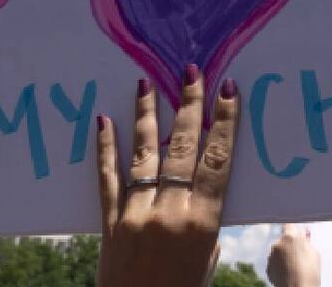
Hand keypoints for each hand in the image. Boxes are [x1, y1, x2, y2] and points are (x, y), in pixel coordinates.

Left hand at [95, 66, 240, 286]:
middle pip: (183, 149)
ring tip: (147, 82)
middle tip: (191, 72)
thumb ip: (205, 222)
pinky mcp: (110, 224)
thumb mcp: (208, 258)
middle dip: (189, 106)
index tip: (227, 89)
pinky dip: (106, 149)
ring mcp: (137, 215)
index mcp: (203, 221)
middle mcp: (170, 212)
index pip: (217, 160)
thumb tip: (199, 189)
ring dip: (147, 117)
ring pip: (145, 156)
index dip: (224, 122)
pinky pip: (108, 179)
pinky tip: (105, 121)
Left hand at [266, 223, 321, 286]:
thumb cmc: (310, 272)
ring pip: (278, 251)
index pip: (288, 224)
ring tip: (295, 266)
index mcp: (290, 237)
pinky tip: (289, 273)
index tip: (295, 233)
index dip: (292, 229)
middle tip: (299, 253)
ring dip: (284, 255)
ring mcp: (271, 256)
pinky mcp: (268, 268)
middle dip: (289, 244)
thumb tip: (304, 234)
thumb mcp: (313, 253)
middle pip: (283, 239)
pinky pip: (274, 262)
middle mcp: (277, 244)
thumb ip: (306, 241)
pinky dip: (280, 266)